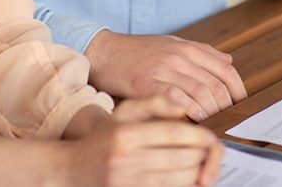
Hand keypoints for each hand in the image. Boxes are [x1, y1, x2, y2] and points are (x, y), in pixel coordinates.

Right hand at [62, 95, 223, 186]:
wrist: (71, 170)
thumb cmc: (102, 140)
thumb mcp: (122, 112)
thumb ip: (153, 102)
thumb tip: (182, 109)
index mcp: (127, 135)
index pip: (175, 134)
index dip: (200, 137)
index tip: (210, 138)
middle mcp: (127, 160)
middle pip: (182, 159)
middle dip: (202, 156)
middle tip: (208, 152)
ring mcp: (129, 182)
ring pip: (180, 179)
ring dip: (197, 173)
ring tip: (201, 166)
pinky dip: (184, 186)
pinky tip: (188, 179)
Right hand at [85, 30, 246, 120]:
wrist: (105, 51)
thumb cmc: (139, 51)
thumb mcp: (173, 43)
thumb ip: (202, 51)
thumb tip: (229, 60)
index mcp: (189, 48)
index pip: (226, 70)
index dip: (238, 90)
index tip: (241, 105)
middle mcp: (180, 57)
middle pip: (216, 85)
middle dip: (227, 106)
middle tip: (228, 121)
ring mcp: (165, 69)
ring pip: (201, 93)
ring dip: (211, 113)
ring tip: (212, 125)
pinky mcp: (148, 83)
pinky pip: (177, 100)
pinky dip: (189, 112)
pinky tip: (193, 122)